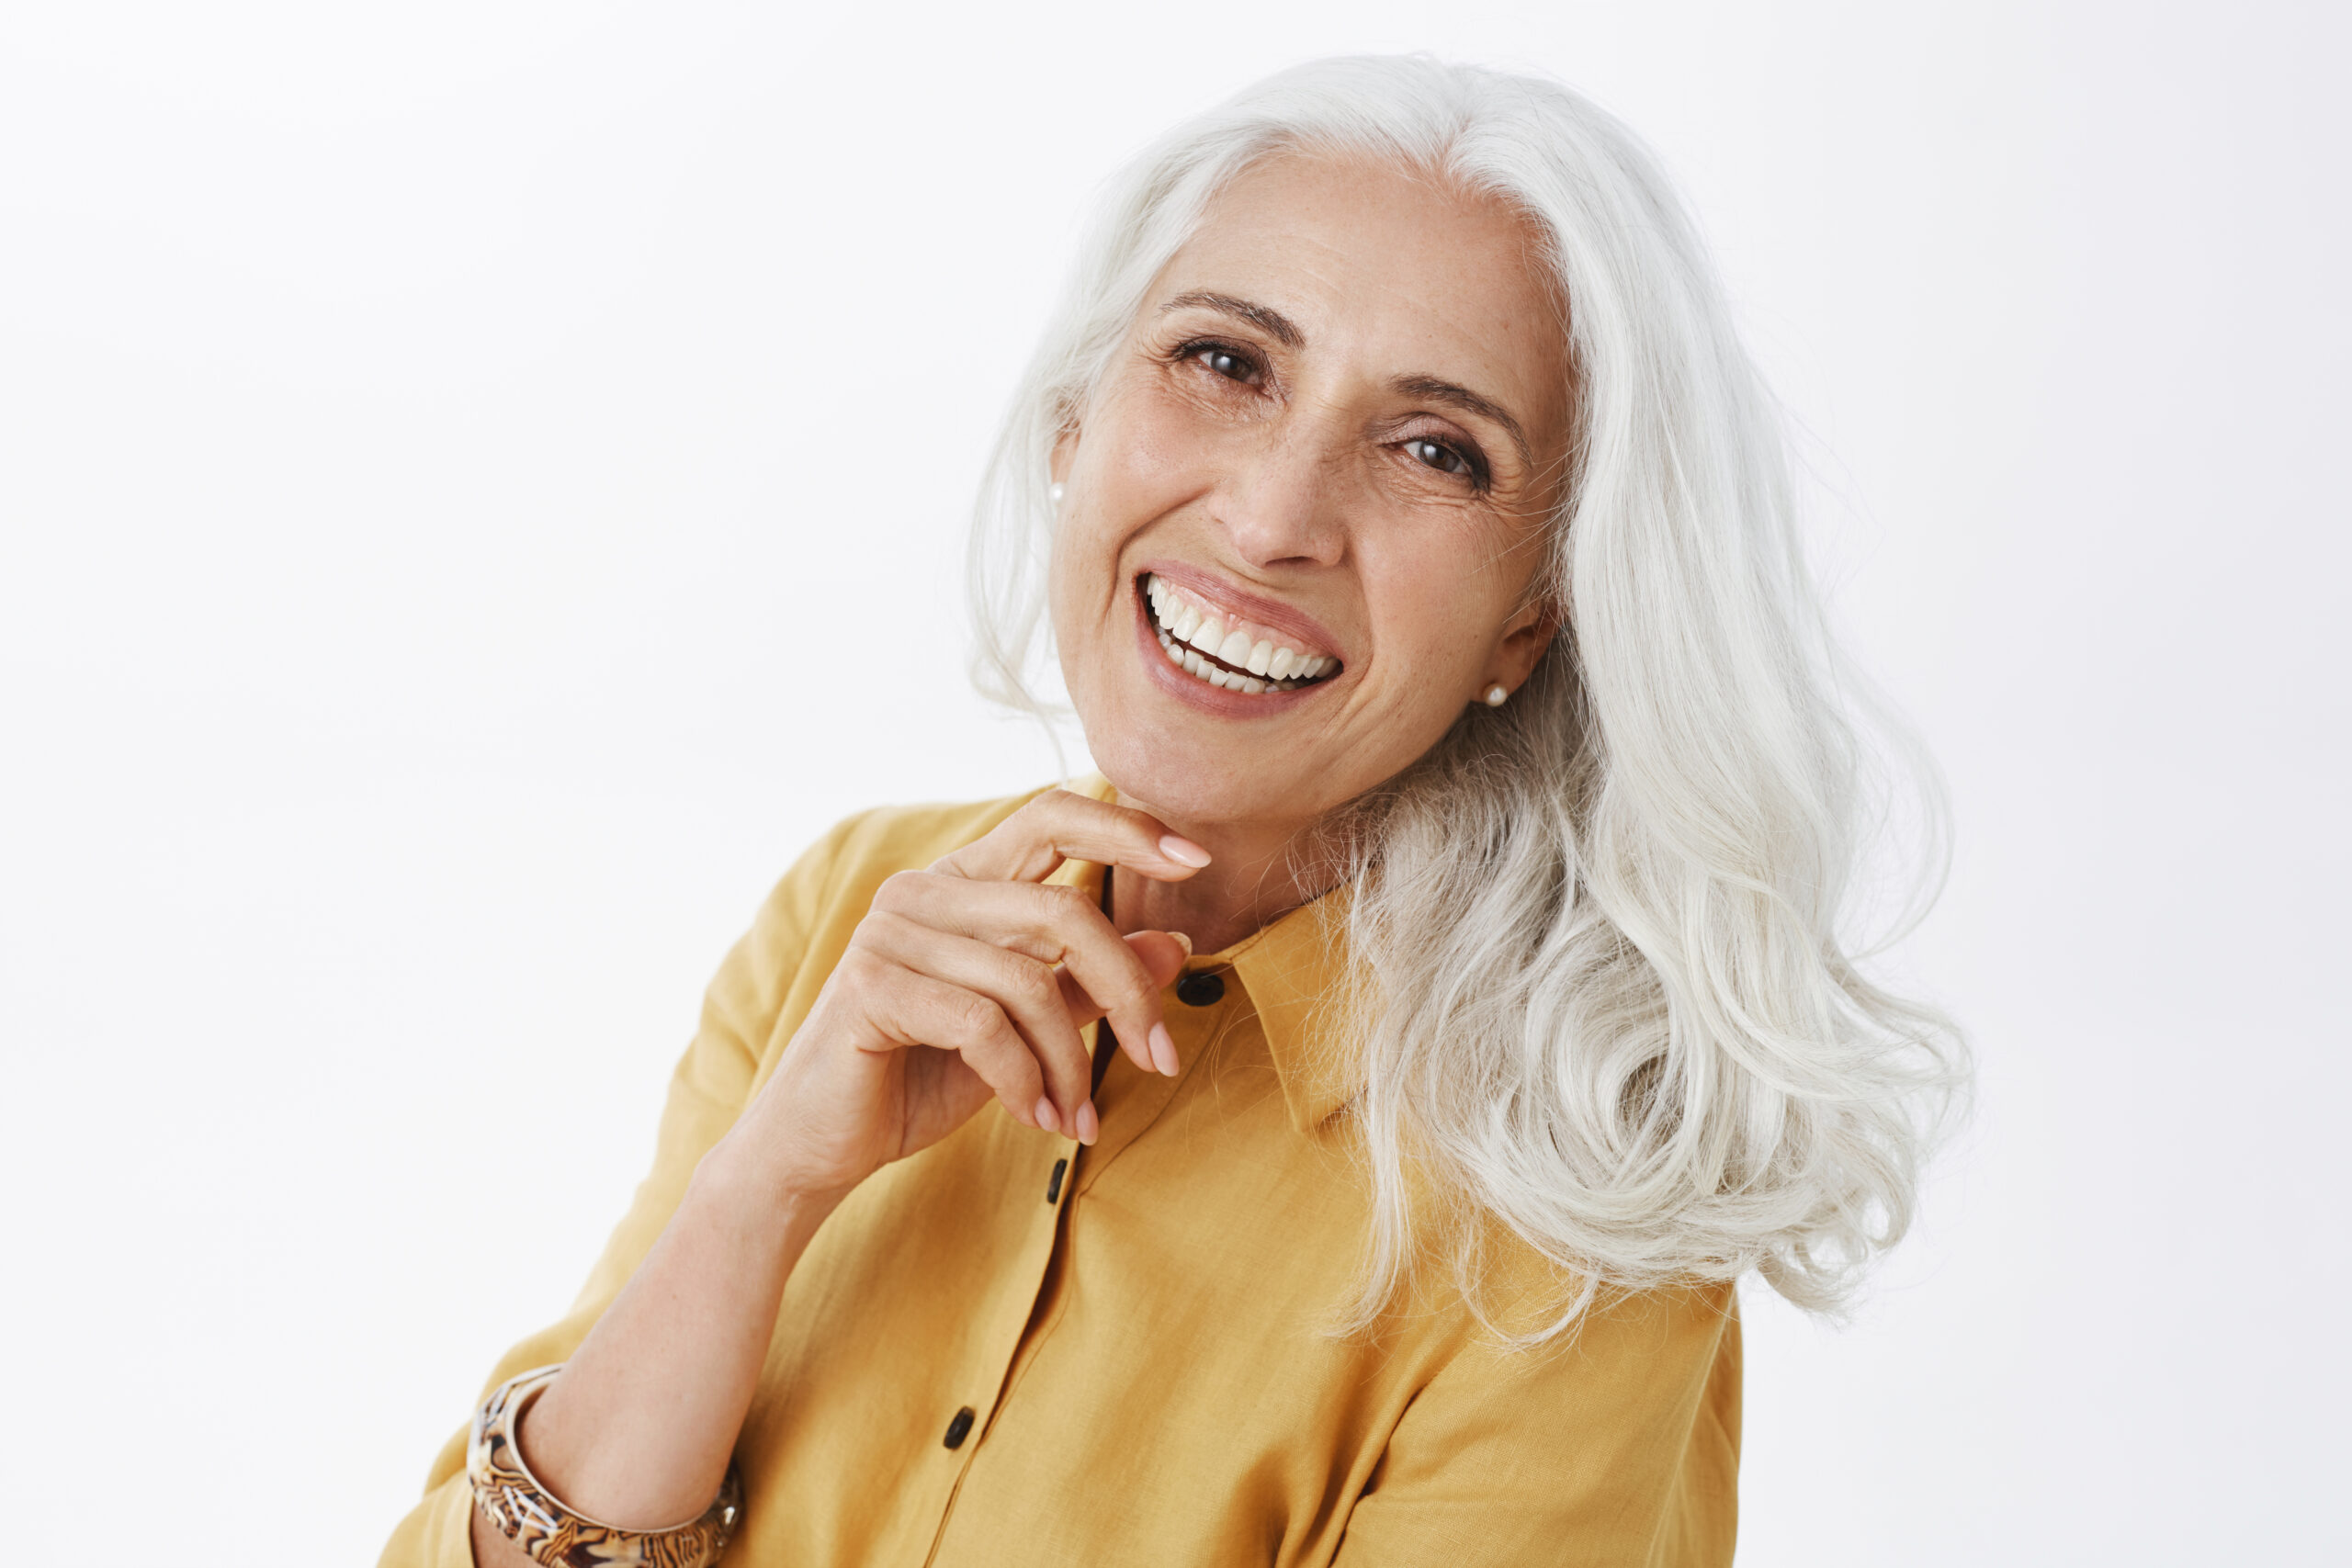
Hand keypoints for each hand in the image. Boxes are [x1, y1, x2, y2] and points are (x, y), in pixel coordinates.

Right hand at [722, 790, 1208, 1204]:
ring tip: (1077, 1117)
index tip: (1197, 859)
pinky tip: (1033, 1118)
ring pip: (1030, 981)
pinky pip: (984, 1025)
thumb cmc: (924, 1078)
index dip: (1126, 829)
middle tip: (1161, 1058)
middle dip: (1128, 994)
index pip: (1051, 817)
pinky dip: (1025, 1081)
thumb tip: (1177, 944)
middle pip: (1063, 911)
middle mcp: (923, 891)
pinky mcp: (870, 984)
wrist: (822, 1146)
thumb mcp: (1028, 1029)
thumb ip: (1089, 982)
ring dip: (1071, 1064)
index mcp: (962, 882)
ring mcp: (890, 932)